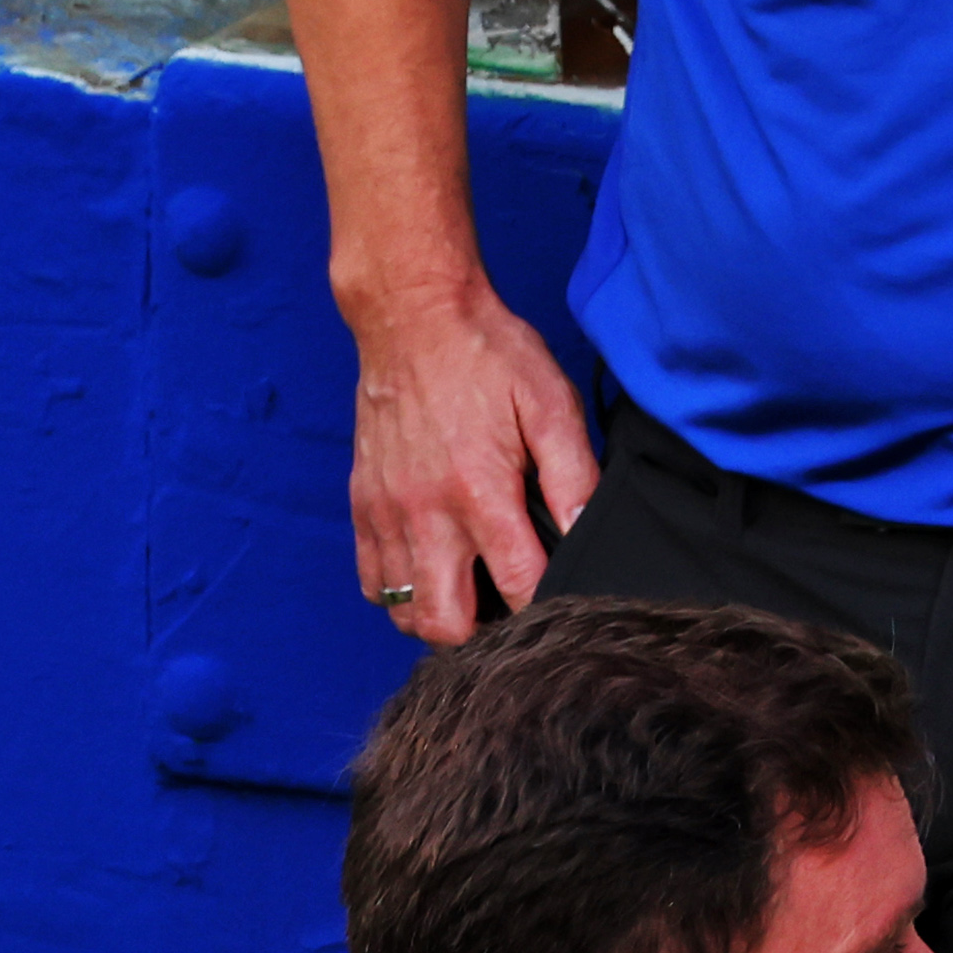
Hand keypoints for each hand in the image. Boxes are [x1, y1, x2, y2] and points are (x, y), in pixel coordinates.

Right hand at [343, 285, 594, 640]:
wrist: (412, 316)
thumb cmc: (488, 356)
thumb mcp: (550, 404)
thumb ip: (575, 475)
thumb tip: (590, 532)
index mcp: (479, 491)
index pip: (516, 587)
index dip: (544, 611)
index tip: (562, 611)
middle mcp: (425, 511)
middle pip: (446, 622)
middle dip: (485, 636)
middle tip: (513, 617)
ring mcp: (386, 510)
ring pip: (402, 612)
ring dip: (440, 617)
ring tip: (475, 599)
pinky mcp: (361, 502)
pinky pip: (371, 581)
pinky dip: (399, 593)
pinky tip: (435, 575)